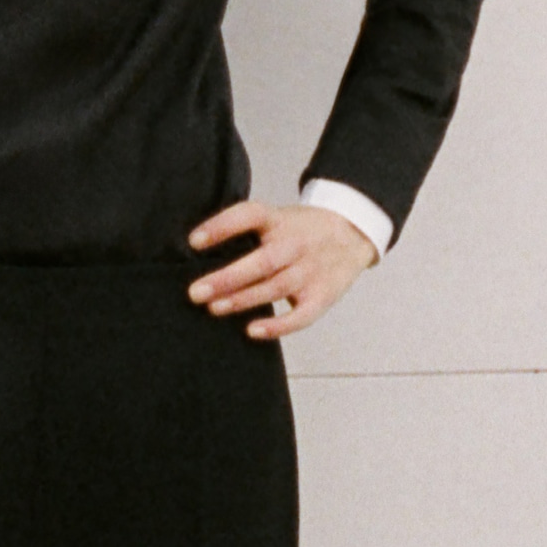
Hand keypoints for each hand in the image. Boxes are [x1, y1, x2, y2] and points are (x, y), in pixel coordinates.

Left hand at [187, 200, 377, 338]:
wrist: (353, 233)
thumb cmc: (302, 231)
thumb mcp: (277, 218)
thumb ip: (246, 231)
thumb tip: (196, 253)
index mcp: (280, 220)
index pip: (249, 216)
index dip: (221, 227)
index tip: (193, 242)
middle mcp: (296, 244)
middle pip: (262, 261)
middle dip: (227, 278)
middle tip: (195, 292)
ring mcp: (311, 271)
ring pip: (276, 287)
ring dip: (243, 300)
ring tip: (214, 308)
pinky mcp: (322, 296)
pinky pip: (301, 315)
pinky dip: (277, 325)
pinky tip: (252, 330)